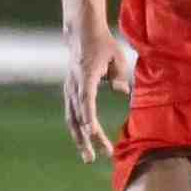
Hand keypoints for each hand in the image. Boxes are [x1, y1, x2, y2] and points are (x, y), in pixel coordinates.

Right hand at [62, 21, 131, 162]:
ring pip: (72, 119)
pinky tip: (84, 142)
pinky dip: (77, 129)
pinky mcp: (69, 91)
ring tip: (88, 157)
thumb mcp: (116, 56)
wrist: (81, 33)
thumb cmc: (103, 44)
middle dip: (86, 138)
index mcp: (85, 74)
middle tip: (94, 157)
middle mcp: (74, 84)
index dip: (89, 117)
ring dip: (79, 139)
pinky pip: (72, 114)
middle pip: (78, 116)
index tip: (93, 132)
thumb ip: (119, 75)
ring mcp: (69, 89)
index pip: (86, 99)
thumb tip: (122, 91)